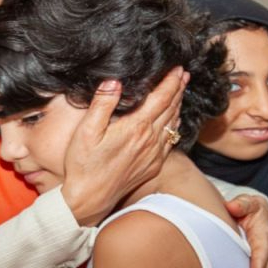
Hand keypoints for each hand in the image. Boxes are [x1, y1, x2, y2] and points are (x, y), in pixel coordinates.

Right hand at [62, 68, 187, 226]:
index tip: (178, 68)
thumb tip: (115, 81)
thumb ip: (102, 103)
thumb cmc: (84, 165)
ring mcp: (153, 154)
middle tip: (184, 75)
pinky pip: (169, 141)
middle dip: (178, 89)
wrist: (89, 198)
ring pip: (172, 124)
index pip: (161, 98)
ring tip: (181, 92)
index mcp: (136, 127)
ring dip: (178, 105)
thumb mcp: (87, 131)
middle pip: (171, 108)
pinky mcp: (152, 166)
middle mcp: (149, 140)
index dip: (171, 81)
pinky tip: (173, 121)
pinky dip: (174, 126)